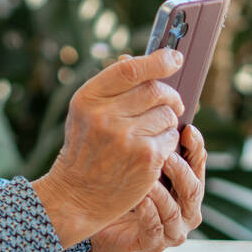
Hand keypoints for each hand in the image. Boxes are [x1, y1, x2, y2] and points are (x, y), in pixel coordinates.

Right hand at [32, 49, 185, 247]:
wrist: (76, 195)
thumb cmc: (84, 149)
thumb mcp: (85, 113)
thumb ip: (109, 87)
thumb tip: (134, 56)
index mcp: (88, 99)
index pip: (130, 69)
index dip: (157, 60)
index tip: (174, 58)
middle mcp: (106, 116)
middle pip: (156, 90)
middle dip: (169, 96)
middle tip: (171, 103)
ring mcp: (127, 138)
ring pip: (168, 114)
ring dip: (167, 122)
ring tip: (151, 133)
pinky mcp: (147, 158)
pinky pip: (172, 137)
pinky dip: (167, 143)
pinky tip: (151, 152)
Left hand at [89, 125, 207, 251]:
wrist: (98, 220)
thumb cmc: (122, 187)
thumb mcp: (140, 163)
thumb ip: (155, 144)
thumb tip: (163, 110)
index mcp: (187, 187)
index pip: (199, 165)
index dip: (196, 148)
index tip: (188, 130)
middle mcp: (186, 210)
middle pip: (194, 189)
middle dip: (181, 170)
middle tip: (166, 155)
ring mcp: (173, 230)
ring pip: (175, 211)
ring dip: (161, 193)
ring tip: (148, 179)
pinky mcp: (154, 245)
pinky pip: (154, 229)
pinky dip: (148, 213)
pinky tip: (139, 200)